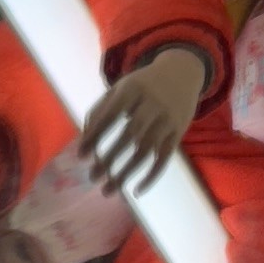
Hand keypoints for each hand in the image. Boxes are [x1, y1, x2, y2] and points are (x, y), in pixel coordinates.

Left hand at [84, 45, 208, 190]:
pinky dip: (151, 177)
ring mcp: (167, 118)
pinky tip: (137, 190)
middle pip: (129, 134)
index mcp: (134, 88)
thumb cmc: (143, 85)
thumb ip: (101, 108)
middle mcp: (153, 102)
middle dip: (109, 158)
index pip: (111, 114)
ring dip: (125, 173)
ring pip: (146, 150)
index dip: (95, 134)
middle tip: (92, 177)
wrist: (182, 72)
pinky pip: (164, 158)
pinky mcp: (178, 131)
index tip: (81, 156)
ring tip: (107, 190)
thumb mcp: (122, 86)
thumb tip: (84, 139)